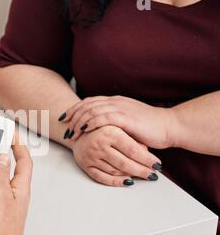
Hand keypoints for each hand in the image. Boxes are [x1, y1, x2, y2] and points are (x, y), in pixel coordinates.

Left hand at [61, 96, 175, 148]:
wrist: (169, 127)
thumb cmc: (150, 128)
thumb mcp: (128, 122)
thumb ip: (114, 122)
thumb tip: (99, 130)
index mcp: (116, 101)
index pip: (89, 102)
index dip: (75, 109)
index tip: (65, 119)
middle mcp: (116, 102)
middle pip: (87, 105)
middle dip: (72, 116)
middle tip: (64, 128)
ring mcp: (120, 108)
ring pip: (92, 111)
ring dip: (79, 122)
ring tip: (71, 133)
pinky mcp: (125, 117)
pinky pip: (102, 117)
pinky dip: (90, 123)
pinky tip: (83, 129)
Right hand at [71, 126, 161, 185]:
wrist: (77, 129)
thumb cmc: (102, 127)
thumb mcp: (118, 127)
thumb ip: (132, 139)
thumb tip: (148, 155)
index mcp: (109, 132)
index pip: (132, 150)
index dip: (146, 159)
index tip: (157, 164)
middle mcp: (99, 144)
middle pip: (124, 163)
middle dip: (141, 170)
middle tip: (153, 174)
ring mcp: (91, 156)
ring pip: (115, 171)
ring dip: (131, 175)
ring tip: (143, 176)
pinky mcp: (85, 165)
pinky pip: (102, 178)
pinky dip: (116, 181)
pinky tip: (128, 181)